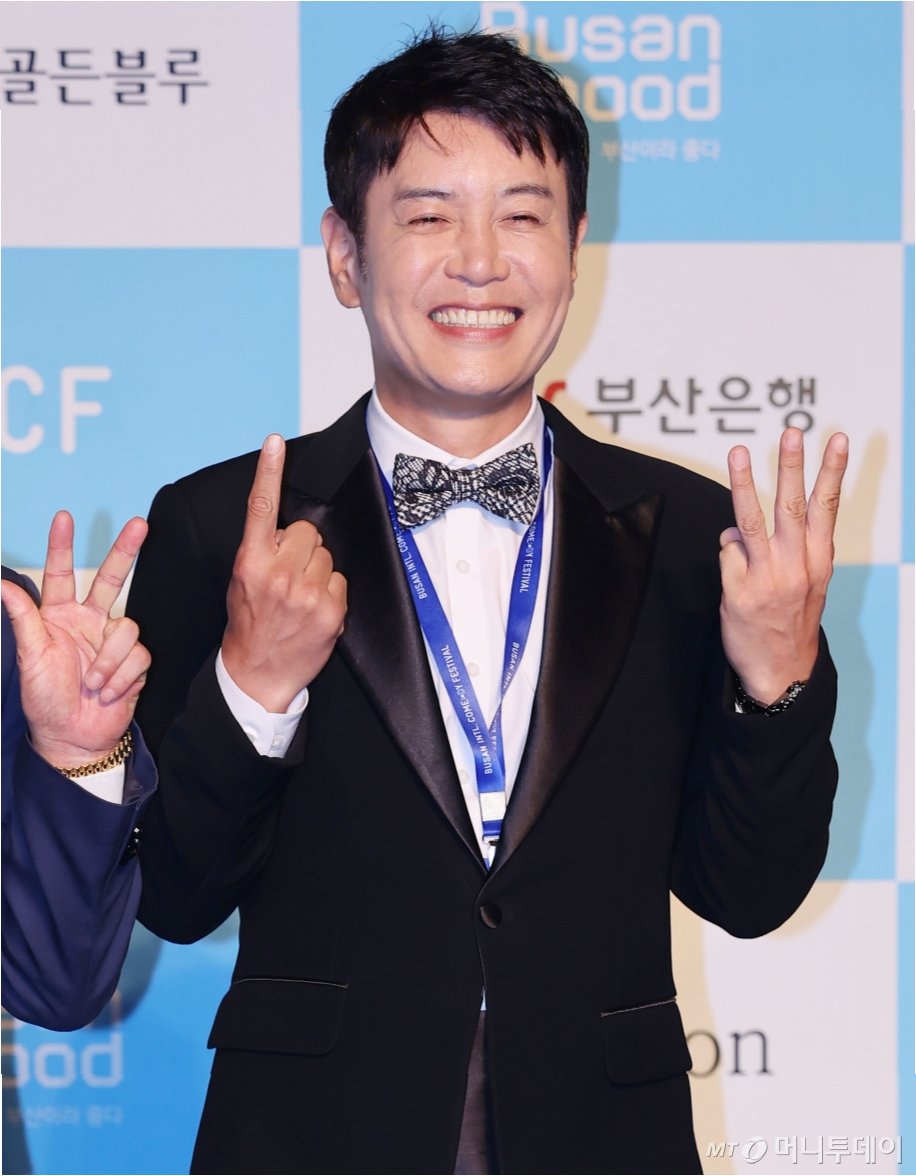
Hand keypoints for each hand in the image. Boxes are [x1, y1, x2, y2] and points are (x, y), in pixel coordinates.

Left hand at [1, 511, 150, 768]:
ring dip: (109, 661)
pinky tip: (108, 692)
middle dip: (126, 550)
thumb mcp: (30, 658)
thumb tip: (1, 584)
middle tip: (139, 523)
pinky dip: (121, 677)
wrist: (73, 737)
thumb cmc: (44, 699)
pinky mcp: (134, 662)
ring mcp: (112, 641)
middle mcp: (89, 622)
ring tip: (93, 684)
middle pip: (112, 578)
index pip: (61, 574)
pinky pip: (138, 655)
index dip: (62, 546)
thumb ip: (23, 618)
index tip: (64, 517)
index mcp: (59, 616)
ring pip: (126, 627)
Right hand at [221, 434, 346, 711]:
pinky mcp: (329, 611)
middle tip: (288, 575)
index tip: (275, 442)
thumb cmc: (249, 624)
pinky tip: (313, 611)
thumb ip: (262, 551)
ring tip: (299, 597)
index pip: (260, 508)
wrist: (256, 675)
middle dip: (302, 547)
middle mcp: (277, 574)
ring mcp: (306, 593)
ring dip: (317, 571)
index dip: (269, 471)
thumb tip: (289, 528)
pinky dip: (331, 593)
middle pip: (307, 530)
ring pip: (326, 555)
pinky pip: (340, 581)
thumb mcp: (242, 582)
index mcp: (250, 562)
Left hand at [719, 428, 847, 703]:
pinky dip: (729, 553)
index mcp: (819, 560)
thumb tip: (751, 525)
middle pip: (792, 507)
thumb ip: (792, 547)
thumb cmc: (791, 619)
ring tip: (739, 452)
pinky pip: (727, 553)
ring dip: (744, 483)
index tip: (837, 438)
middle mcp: (796, 566)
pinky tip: (737, 571)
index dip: (832, 471)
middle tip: (791, 433)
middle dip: (791, 467)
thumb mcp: (810, 581)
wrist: (781, 671)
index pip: (827, 507)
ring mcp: (767, 578)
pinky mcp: (739, 592)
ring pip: (751, 521)